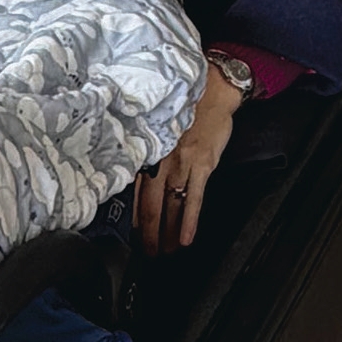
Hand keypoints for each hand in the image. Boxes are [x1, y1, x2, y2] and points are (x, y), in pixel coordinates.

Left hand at [135, 65, 242, 256]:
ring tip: (165, 251)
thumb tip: (133, 174)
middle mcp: (160, 158)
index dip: (130, 215)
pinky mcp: (203, 164)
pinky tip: (186, 238)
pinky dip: (189, 220)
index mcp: (146, 148)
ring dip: (168, 232)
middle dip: (147, 232)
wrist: (213, 89)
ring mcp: (182, 163)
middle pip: (149, 204)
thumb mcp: (156, 124)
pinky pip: (194, 198)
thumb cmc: (183, 104)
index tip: (128, 234)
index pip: (133, 189)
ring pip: (171, 205)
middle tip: (146, 252)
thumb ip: (145, 148)